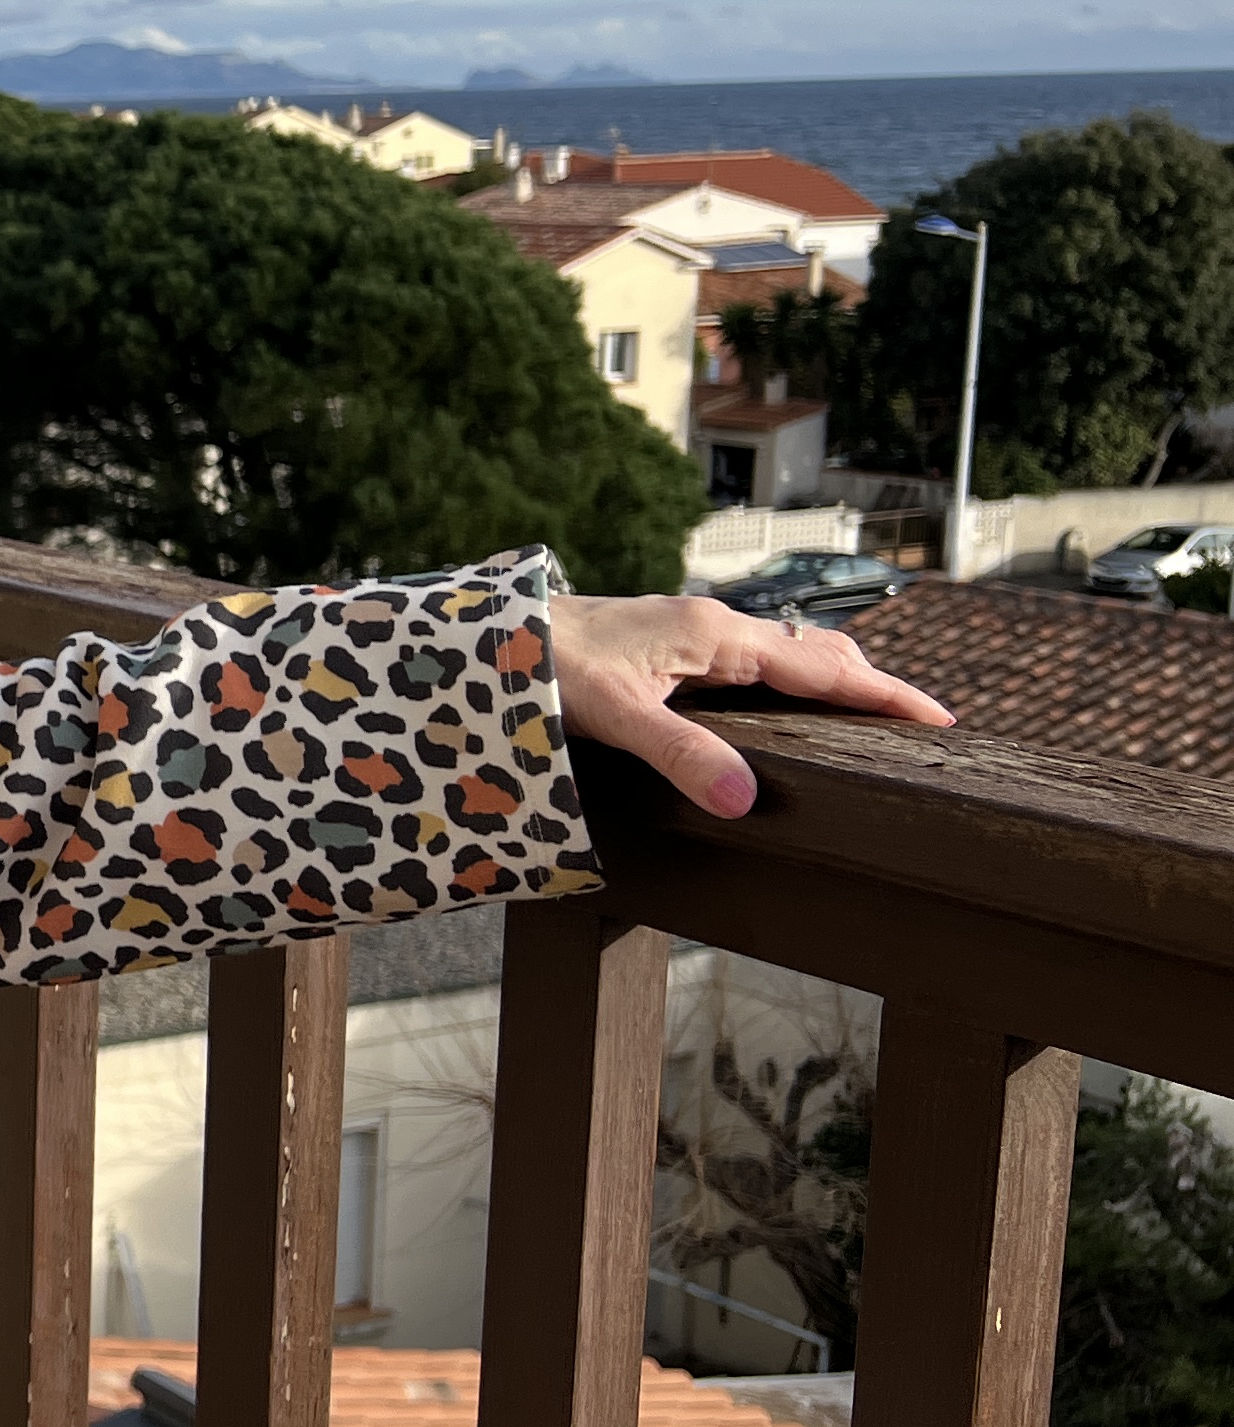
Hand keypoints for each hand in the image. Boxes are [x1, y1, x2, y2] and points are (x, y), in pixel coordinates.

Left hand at [548, 593, 953, 819]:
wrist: (488, 635)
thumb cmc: (543, 667)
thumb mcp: (615, 716)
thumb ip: (681, 756)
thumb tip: (745, 800)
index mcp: (713, 635)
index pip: (822, 669)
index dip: (883, 696)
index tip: (939, 720)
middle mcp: (711, 626)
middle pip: (815, 655)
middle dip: (870, 686)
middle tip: (922, 725)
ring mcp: (690, 633)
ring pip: (784, 654)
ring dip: (831, 680)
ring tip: (873, 714)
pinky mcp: (668, 645)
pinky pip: (752, 660)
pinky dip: (791, 680)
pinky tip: (788, 703)